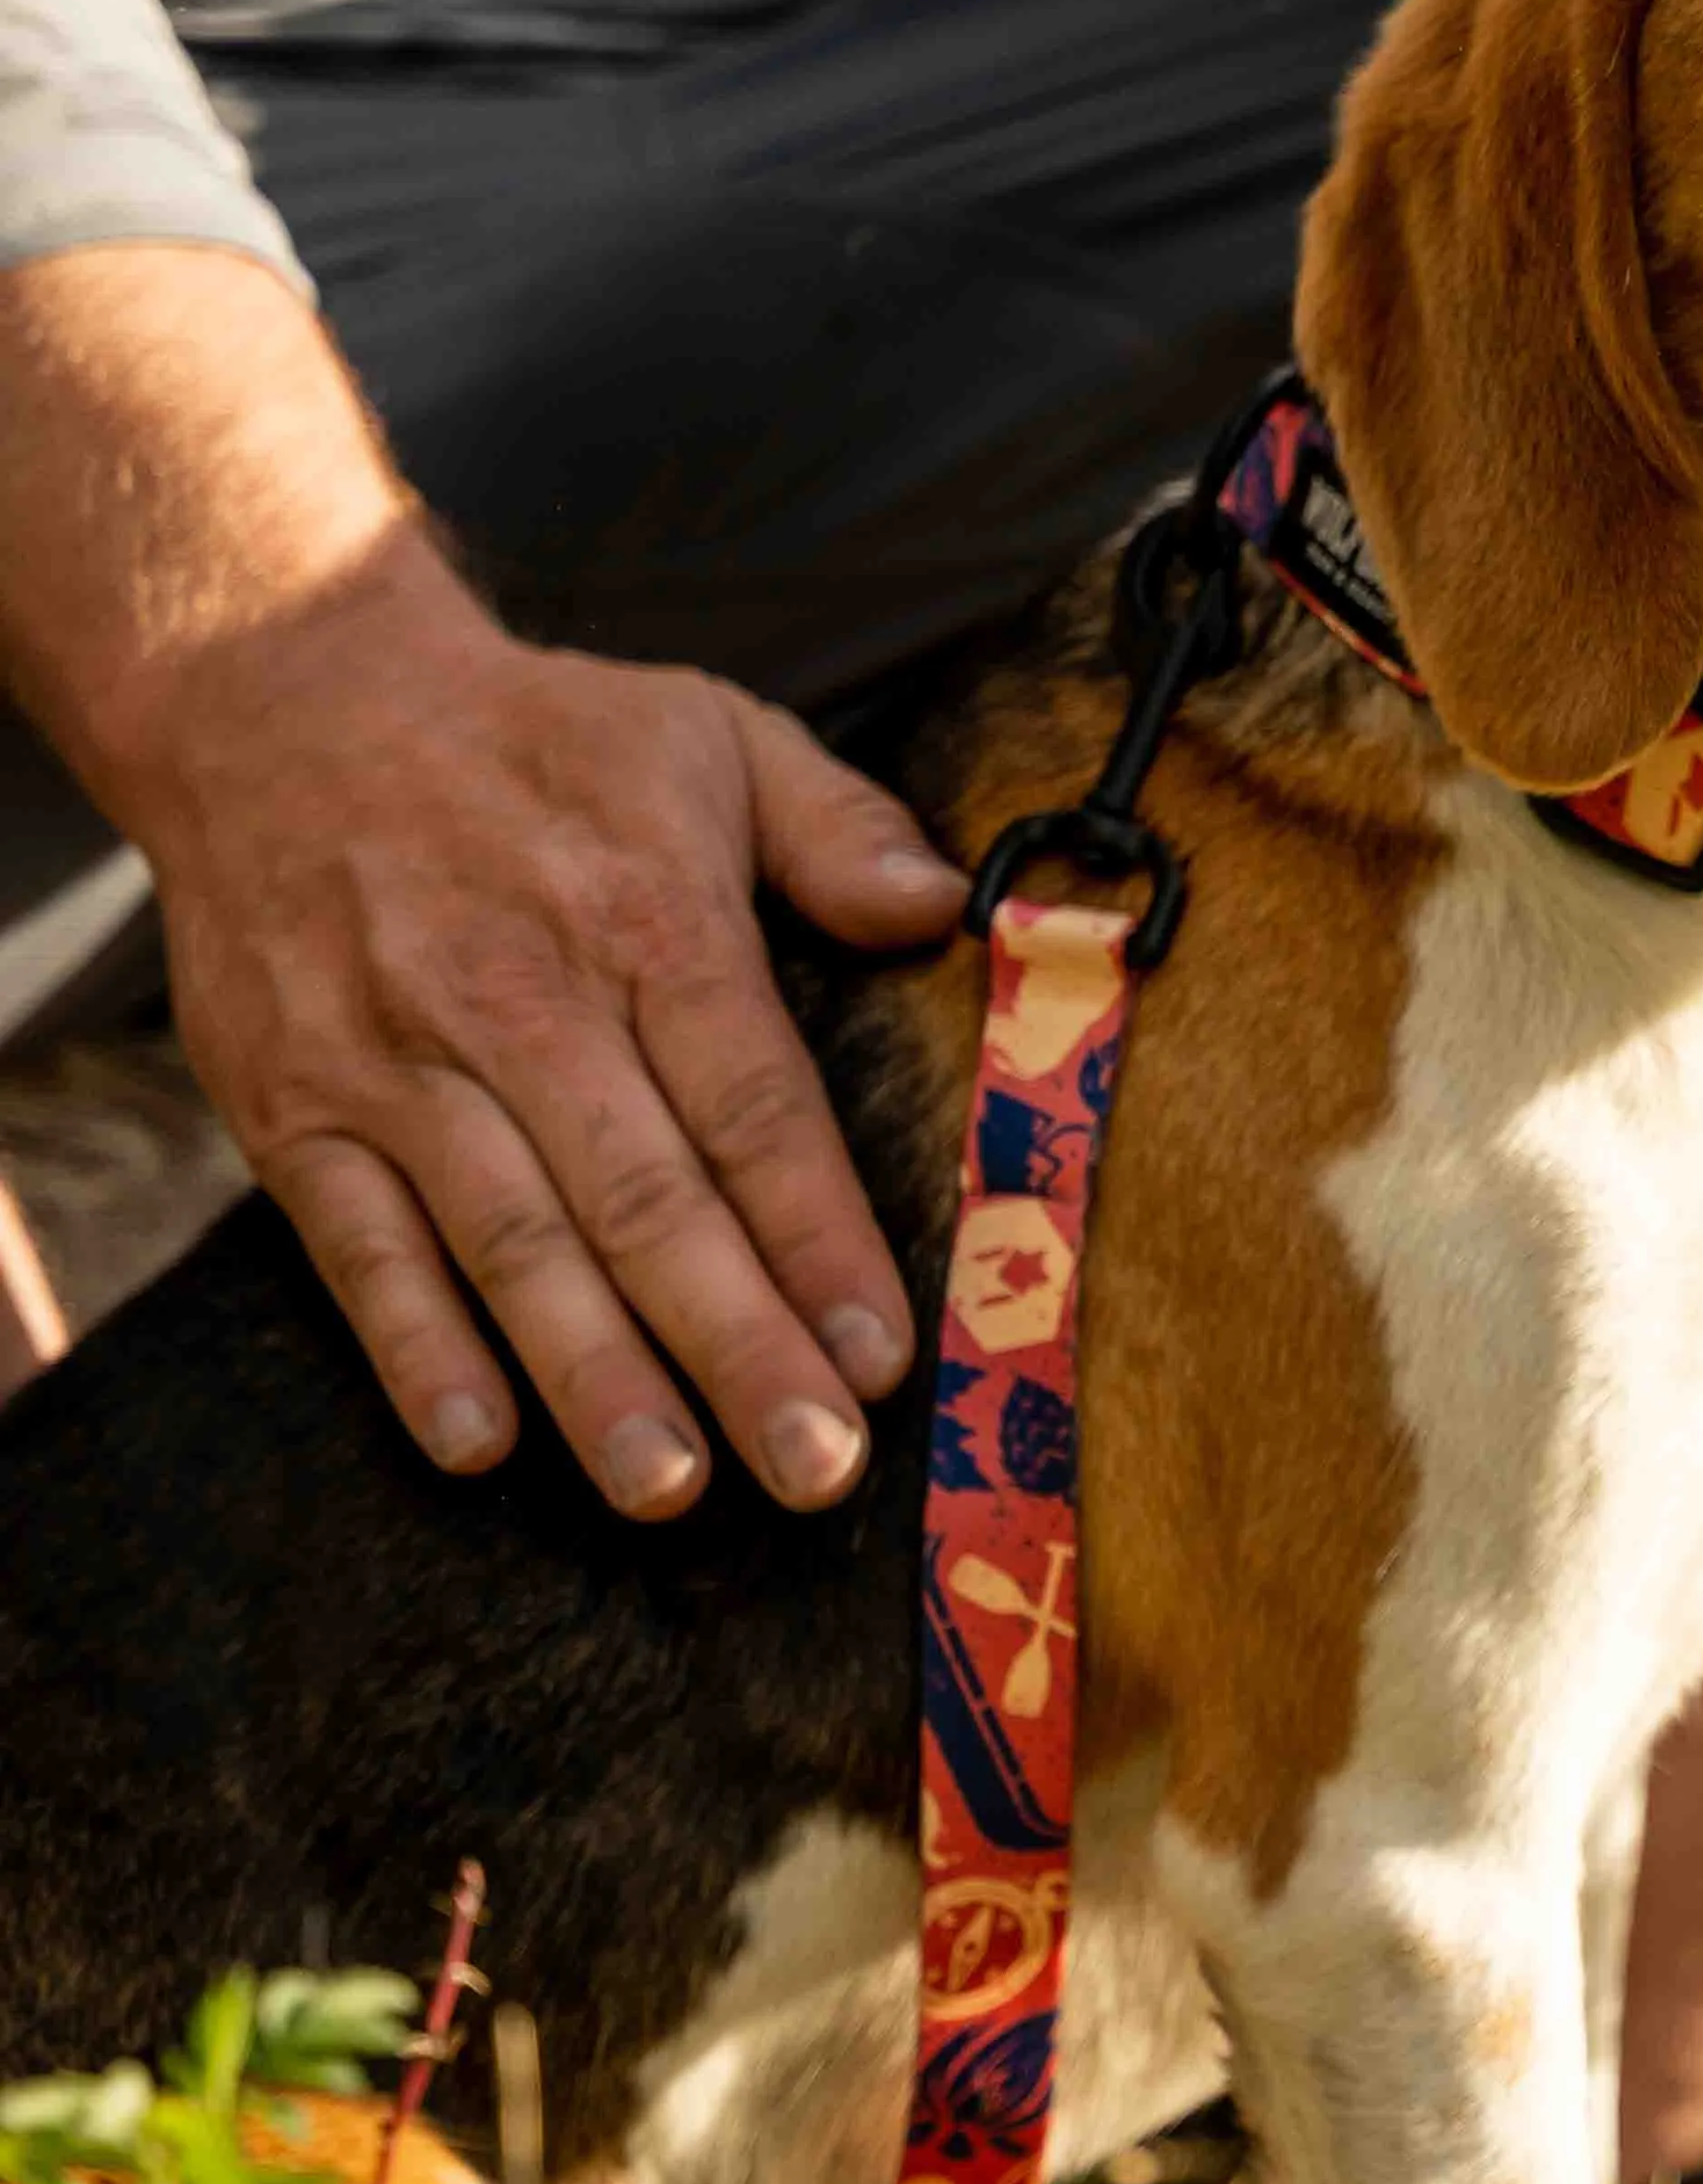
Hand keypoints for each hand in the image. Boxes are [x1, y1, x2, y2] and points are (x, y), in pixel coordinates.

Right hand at [120, 537, 968, 1514]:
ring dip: (591, 1376)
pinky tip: (478, 1445)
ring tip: (669, 1487)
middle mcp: (519, 1000)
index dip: (820, 1235)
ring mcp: (396, 1062)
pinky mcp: (293, 1106)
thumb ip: (837, 824)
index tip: (885, 1351)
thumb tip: (944, 903)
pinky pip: (356, 1246)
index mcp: (643, 916)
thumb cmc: (537, 736)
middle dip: (735, 1344)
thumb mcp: (708, 730)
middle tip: (814, 1465)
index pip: (753, 1104)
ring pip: (510, 1243)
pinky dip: (412, 1348)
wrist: (277, 696)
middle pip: (646, 1200)